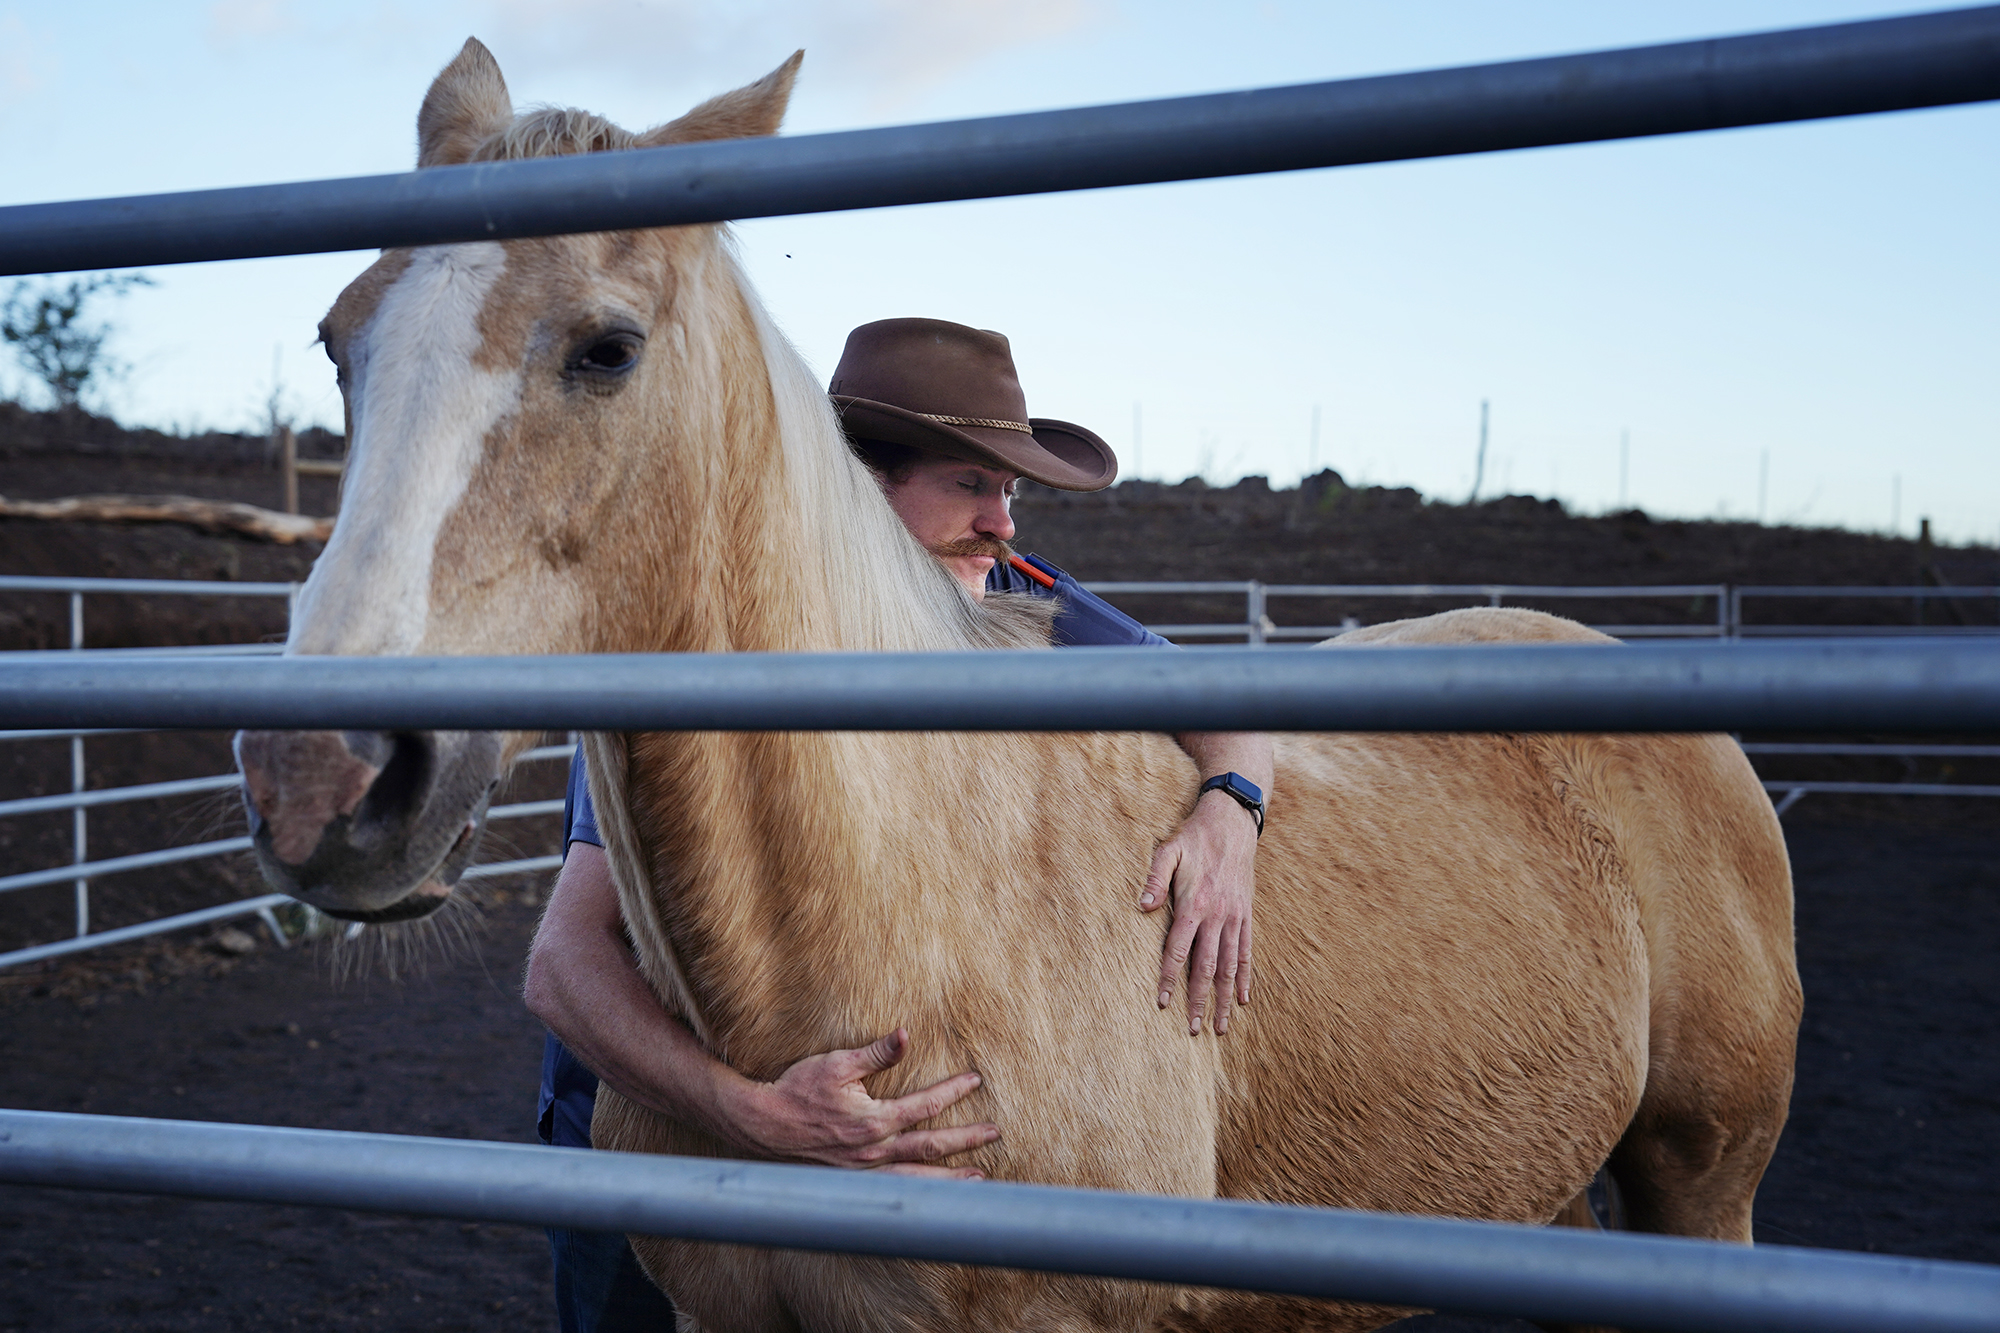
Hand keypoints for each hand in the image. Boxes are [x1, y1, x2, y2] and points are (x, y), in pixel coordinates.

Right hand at [725, 1028, 997, 1178]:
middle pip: (931, 1147)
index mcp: (875, 1119)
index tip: (975, 1081)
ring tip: (979, 1180)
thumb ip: (876, 1053)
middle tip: (994, 1134)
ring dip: (950, 1179)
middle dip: (966, 1141)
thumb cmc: (798, 1089)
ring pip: (916, 1177)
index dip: (953, 1091)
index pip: (925, 1104)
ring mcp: (864, 1170)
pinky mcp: (852, 1179)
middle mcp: (874, 1150)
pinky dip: (918, 1193)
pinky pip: (894, 1189)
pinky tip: (931, 1197)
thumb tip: (906, 1034)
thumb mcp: (837, 1064)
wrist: (762, 1124)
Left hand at [1141, 790, 1257, 1035]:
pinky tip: (1243, 1000)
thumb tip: (1142, 906)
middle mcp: (1218, 917)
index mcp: (1195, 905)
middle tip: (1194, 1030)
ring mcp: (1235, 918)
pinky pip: (1247, 953)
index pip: (1178, 950)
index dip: (1169, 978)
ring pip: (1230, 967)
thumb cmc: (1195, 838)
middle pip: (1207, 968)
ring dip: (1225, 999)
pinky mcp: (1247, 915)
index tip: (1162, 1004)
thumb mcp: (1168, 850)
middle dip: (1200, 1001)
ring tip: (1220, 1027)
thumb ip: (1154, 878)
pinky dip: (1245, 978)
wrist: (1234, 823)